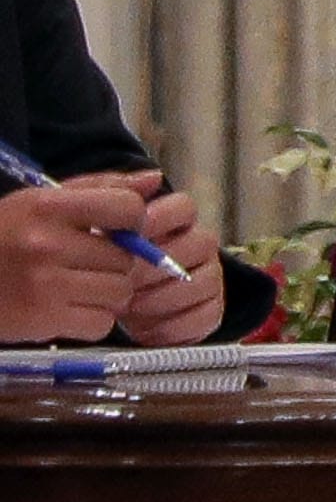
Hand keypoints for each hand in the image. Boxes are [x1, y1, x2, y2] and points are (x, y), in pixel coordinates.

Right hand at [2, 173, 210, 347]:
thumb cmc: (1, 238)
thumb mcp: (39, 202)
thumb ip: (98, 188)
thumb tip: (154, 179)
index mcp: (47, 207)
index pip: (127, 208)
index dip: (132, 221)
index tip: (117, 229)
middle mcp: (47, 244)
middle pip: (127, 257)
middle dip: (115, 263)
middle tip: (87, 265)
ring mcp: (46, 285)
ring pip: (120, 292)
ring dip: (108, 294)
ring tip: (79, 287)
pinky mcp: (44, 320)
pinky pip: (102, 322)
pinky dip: (93, 320)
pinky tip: (69, 310)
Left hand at [105, 180, 219, 343]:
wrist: (102, 304)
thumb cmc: (98, 262)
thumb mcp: (93, 224)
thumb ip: (113, 197)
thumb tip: (152, 177)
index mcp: (175, 220)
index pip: (185, 206)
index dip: (161, 219)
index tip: (132, 234)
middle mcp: (201, 244)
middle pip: (202, 243)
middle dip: (159, 266)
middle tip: (125, 281)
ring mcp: (210, 278)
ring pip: (204, 282)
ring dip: (163, 298)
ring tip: (128, 309)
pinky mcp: (211, 311)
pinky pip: (205, 318)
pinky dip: (173, 327)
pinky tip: (143, 330)